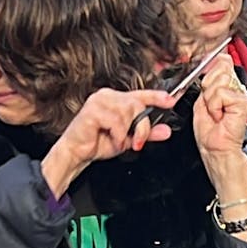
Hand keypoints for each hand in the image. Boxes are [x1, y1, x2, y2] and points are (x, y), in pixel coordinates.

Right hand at [40, 88, 178, 196]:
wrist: (76, 153)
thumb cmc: (97, 143)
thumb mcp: (128, 139)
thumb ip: (146, 133)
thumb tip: (165, 131)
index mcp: (116, 99)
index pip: (140, 94)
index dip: (157, 96)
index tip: (171, 100)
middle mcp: (108, 96)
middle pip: (137, 105)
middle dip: (141, 126)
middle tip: (137, 142)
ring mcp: (99, 101)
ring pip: (128, 112)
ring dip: (127, 132)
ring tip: (120, 141)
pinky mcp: (92, 110)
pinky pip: (116, 121)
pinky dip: (118, 134)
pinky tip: (112, 140)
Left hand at [193, 53, 246, 158]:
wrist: (214, 148)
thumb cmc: (209, 129)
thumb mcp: (202, 98)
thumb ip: (208, 79)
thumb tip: (213, 61)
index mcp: (228, 84)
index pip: (222, 61)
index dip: (209, 70)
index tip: (206, 88)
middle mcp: (237, 87)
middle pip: (219, 68)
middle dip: (207, 89)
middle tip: (211, 106)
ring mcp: (242, 93)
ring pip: (219, 82)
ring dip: (210, 100)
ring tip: (215, 112)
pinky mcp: (244, 101)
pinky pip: (221, 94)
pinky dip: (214, 106)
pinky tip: (220, 116)